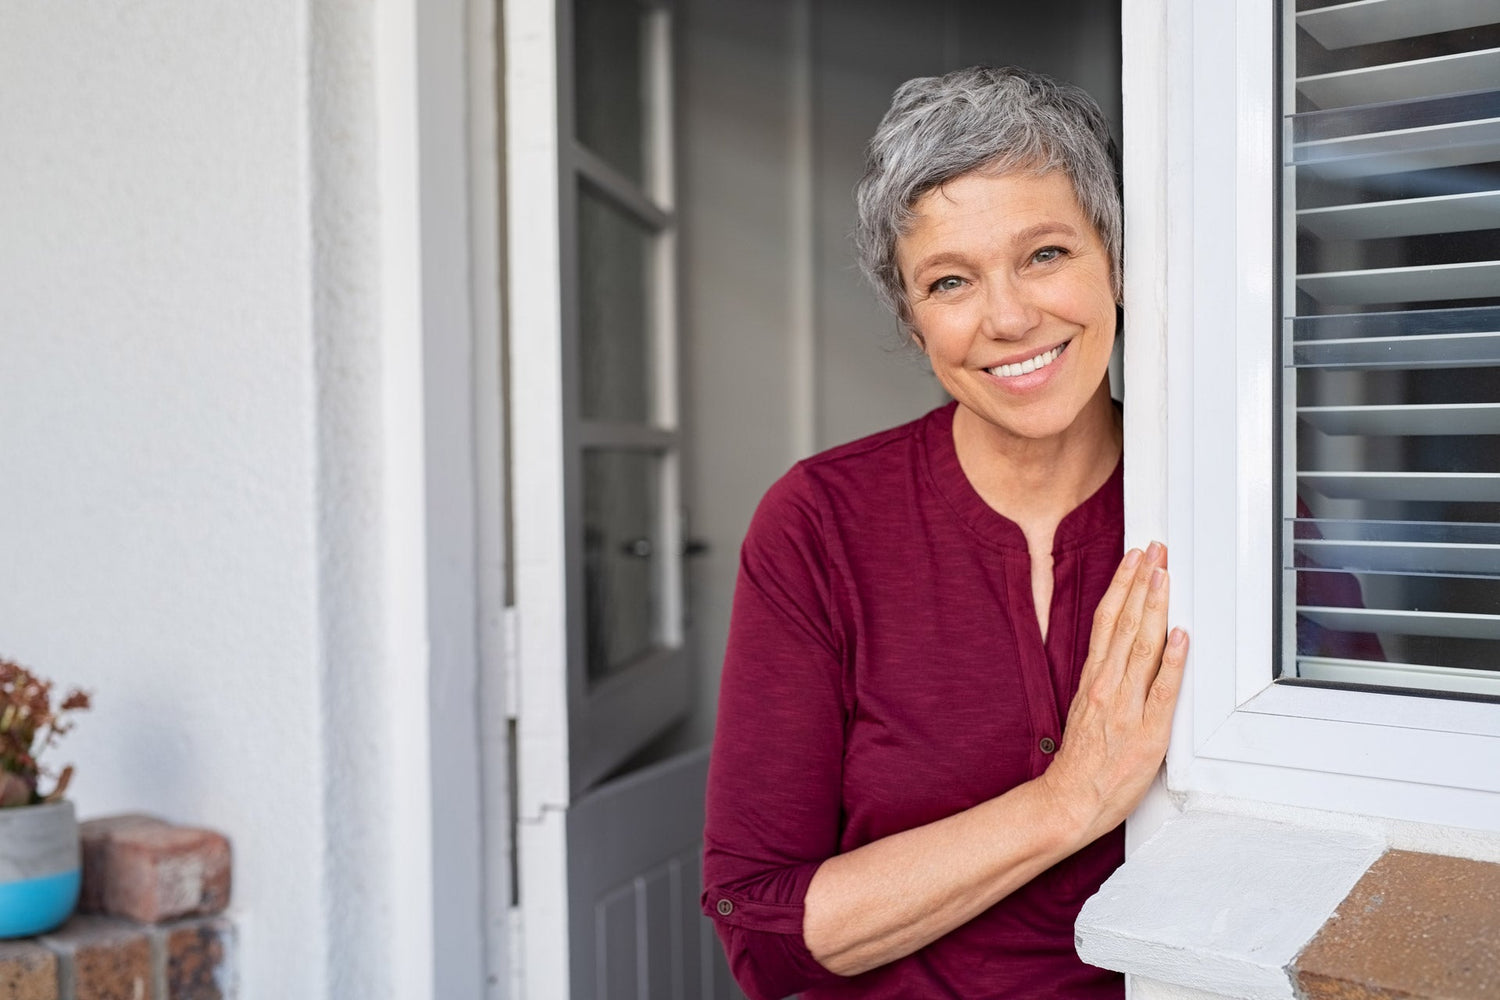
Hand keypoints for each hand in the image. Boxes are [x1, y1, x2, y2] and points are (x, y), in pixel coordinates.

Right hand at [1039, 541, 1186, 843]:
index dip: (1122, 585)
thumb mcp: (1086, 709)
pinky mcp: (1148, 730)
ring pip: (1142, 645)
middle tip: (1154, 550)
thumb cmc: (1081, 762)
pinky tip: (1181, 636)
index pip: (1108, 620)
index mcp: (1094, 679)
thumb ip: (1104, 679)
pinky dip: (1173, 660)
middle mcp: (1108, 685)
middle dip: (1141, 582)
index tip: (1134, 559)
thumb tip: (1121, 652)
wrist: (1070, 800)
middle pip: (1126, 623)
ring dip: (1154, 607)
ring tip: (1163, 575)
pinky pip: (1162, 689)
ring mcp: (1127, 705)